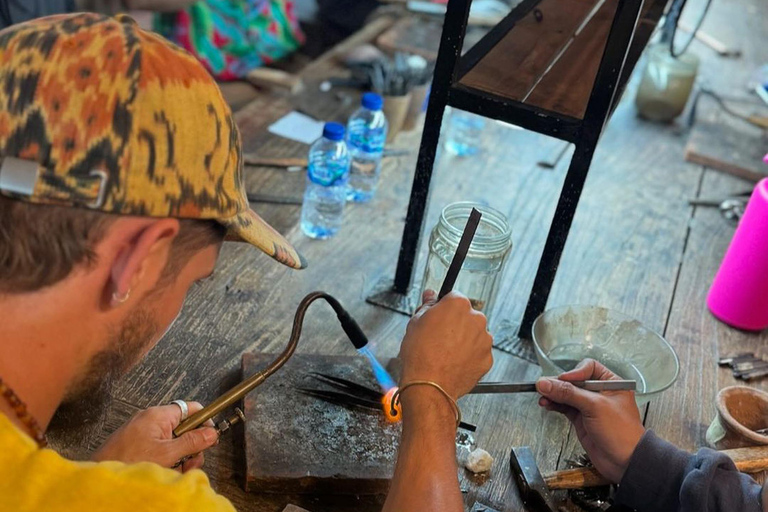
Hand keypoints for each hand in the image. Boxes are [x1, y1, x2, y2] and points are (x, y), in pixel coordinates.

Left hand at [92, 402, 217, 472]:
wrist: (99, 476)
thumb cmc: (127, 462)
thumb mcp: (167, 454)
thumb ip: (192, 442)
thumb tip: (212, 433)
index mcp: (158, 415)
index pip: (191, 408)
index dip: (204, 421)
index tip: (211, 437)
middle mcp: (151, 420)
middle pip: (184, 428)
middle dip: (190, 447)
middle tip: (188, 463)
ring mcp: (143, 432)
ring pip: (173, 441)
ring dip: (179, 457)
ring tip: (173, 471)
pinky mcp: (137, 444)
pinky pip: (160, 448)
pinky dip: (166, 460)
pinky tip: (162, 471)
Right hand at [399, 290, 492, 399]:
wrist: (429, 385)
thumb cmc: (421, 355)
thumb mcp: (415, 322)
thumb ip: (427, 305)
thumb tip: (430, 296)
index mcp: (458, 305)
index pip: (453, 297)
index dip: (443, 308)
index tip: (438, 316)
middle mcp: (475, 319)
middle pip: (467, 316)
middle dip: (456, 324)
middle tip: (439, 337)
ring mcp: (484, 339)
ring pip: (474, 335)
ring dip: (464, 340)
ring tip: (445, 352)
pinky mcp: (487, 358)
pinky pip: (478, 353)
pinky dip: (469, 356)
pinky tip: (453, 362)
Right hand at [535, 359, 644, 482]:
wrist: (625, 462)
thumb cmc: (622, 433)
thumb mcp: (594, 407)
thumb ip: (568, 393)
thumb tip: (546, 383)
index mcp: (611, 383)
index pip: (588, 368)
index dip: (574, 372)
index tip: (563, 381)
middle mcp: (600, 393)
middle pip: (574, 381)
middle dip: (559, 384)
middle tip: (545, 386)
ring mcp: (590, 407)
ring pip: (566, 394)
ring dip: (553, 395)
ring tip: (543, 397)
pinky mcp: (581, 419)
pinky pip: (564, 407)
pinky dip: (554, 405)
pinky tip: (546, 404)